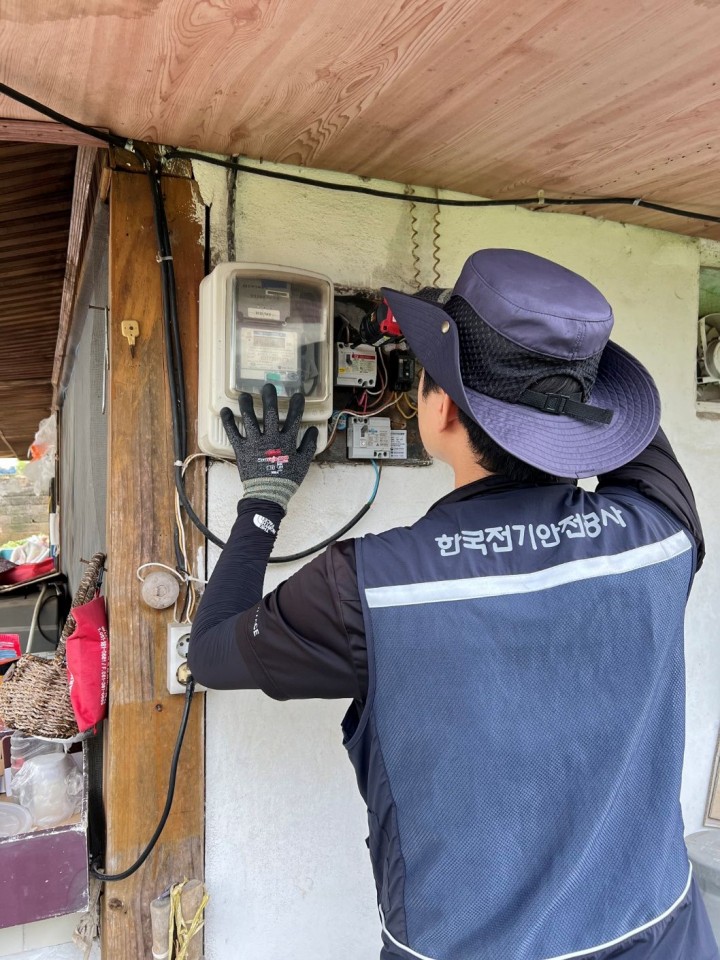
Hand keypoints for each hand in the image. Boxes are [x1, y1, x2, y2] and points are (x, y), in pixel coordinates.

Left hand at [220, 383, 317, 511]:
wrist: (268, 494)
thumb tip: (313, 430)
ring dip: (247, 405)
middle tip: (268, 386)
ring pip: (250, 419)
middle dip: (269, 398)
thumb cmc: (286, 479)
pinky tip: (225, 410)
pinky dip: (228, 421)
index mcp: (286, 441)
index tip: (297, 395)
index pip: (294, 418)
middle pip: (271, 413)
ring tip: (245, 395)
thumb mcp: (303, 464)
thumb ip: (308, 445)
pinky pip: (233, 433)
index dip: (296, 405)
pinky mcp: (242, 449)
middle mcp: (271, 438)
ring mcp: (255, 443)